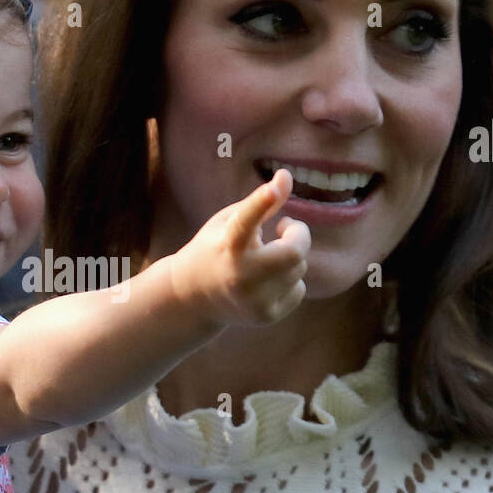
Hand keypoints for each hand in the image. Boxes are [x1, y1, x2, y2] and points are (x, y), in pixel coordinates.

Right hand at [169, 169, 310, 326]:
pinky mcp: (267, 316)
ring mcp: (254, 299)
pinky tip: (266, 281)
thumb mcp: (228, 221)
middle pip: (294, 252)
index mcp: (227, 244)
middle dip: (298, 235)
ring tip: (265, 258)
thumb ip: (259, 201)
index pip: (246, 220)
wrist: (193, 297)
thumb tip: (287, 176)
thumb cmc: (215, 248)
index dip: (261, 202)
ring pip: (299, 268)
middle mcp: (241, 274)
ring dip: (289, 257)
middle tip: (285, 228)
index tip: (275, 185)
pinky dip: (289, 280)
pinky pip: (299, 289)